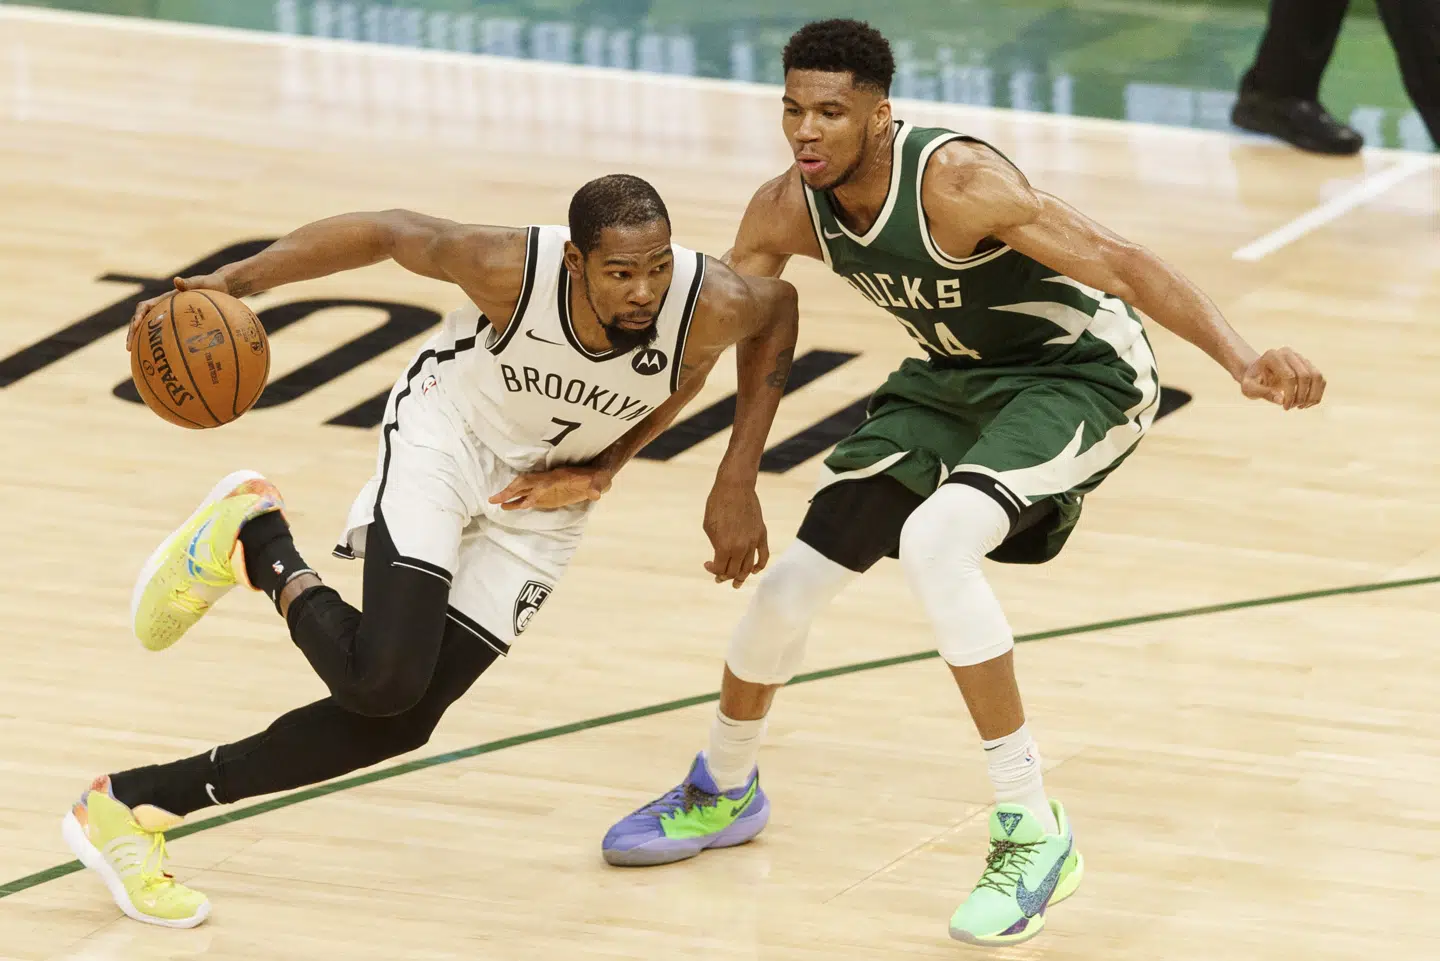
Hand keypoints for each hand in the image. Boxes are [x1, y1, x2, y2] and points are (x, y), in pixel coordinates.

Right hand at [126, 275, 229, 351]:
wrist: (220, 287)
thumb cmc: (211, 284)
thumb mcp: (201, 283)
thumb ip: (189, 283)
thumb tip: (177, 280)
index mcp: (165, 299)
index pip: (144, 307)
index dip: (137, 316)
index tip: (135, 326)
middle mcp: (163, 308)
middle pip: (141, 320)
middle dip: (133, 333)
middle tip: (128, 347)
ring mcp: (169, 317)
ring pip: (150, 329)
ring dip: (141, 340)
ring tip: (136, 356)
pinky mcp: (178, 325)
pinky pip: (166, 336)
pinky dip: (159, 345)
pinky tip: (162, 360)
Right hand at [488, 466, 611, 510]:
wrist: (597, 476)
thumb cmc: (599, 478)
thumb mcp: (601, 482)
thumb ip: (597, 486)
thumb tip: (596, 493)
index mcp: (559, 477)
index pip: (540, 483)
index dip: (530, 490)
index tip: (521, 501)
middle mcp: (548, 481)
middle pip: (525, 484)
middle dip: (509, 491)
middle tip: (493, 499)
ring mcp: (546, 488)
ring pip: (523, 490)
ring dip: (509, 496)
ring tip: (494, 503)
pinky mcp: (547, 496)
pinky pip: (529, 499)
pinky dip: (517, 503)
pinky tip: (507, 507)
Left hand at [703, 480, 768, 588]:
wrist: (735, 487)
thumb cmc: (717, 504)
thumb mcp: (709, 527)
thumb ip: (716, 545)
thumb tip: (720, 556)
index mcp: (724, 546)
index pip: (720, 569)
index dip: (712, 570)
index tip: (707, 565)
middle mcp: (740, 547)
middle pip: (734, 571)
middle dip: (725, 577)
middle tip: (719, 579)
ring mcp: (753, 541)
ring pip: (748, 568)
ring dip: (741, 577)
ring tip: (736, 582)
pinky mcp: (761, 534)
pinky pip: (763, 556)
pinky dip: (759, 566)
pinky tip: (754, 571)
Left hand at [1239, 348, 1325, 409]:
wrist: (1258, 374)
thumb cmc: (1252, 381)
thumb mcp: (1249, 388)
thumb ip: (1262, 393)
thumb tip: (1281, 400)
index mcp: (1273, 356)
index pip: (1289, 376)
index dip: (1291, 395)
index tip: (1285, 407)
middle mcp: (1289, 354)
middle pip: (1305, 376)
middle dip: (1301, 396)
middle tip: (1291, 407)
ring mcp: (1300, 358)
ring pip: (1317, 377)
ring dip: (1312, 396)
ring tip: (1300, 407)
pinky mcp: (1309, 365)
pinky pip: (1320, 380)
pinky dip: (1316, 394)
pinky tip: (1306, 404)